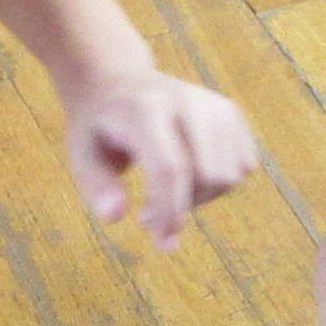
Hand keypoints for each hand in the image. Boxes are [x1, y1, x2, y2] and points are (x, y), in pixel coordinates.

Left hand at [62, 69, 261, 242]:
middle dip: (184, 207)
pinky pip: (244, 166)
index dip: (171, 211)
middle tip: (148, 214)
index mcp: (146, 109)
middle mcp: (187, 101)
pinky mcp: (230, 113)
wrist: (117, 83)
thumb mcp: (82, 155)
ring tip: (166, 194)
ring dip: (201, 198)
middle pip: (208, 175)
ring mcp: (213, 104)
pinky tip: (190, 179)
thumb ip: (97, 187)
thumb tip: (115, 216)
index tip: (163, 242)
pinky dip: (220, 185)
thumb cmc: (99, 128)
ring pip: (230, 175)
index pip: (171, 168)